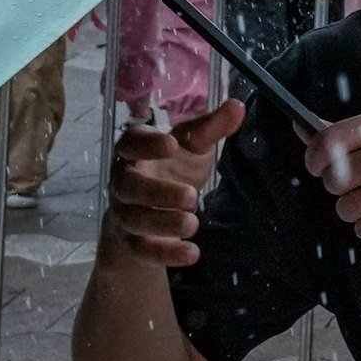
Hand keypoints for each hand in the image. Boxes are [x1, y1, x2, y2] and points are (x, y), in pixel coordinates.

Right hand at [102, 98, 242, 268]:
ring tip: (193, 224)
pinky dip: (164, 253)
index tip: (171, 145)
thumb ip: (211, 128)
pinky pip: (140, 249)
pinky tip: (191, 254)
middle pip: (129, 187)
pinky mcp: (131, 240)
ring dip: (163, 224)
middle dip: (158, 193)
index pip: (130, 142)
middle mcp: (123, 181)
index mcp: (135, 151)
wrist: (153, 210)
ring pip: (134, 219)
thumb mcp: (193, 147)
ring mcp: (124, 212)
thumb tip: (237, 105)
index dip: (147, 143)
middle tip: (191, 196)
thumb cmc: (173, 169)